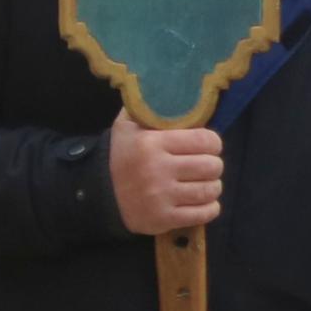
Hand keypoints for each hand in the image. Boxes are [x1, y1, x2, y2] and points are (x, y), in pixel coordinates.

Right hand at [107, 113, 223, 234]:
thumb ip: (150, 107)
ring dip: (212, 186)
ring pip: (210, 190)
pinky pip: (204, 213)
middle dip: (212, 165)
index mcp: (151, 143)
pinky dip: (210, 207)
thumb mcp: (127, 125)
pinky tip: (202, 201)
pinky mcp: (164, 219)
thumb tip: (176, 91)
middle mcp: (157, 170)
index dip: (212, 143)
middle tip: (204, 165)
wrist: (97, 193)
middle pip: (212, 166)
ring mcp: (161, 197)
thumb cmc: (120, 155)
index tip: (206, 146)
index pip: (205, 141)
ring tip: (203, 183)